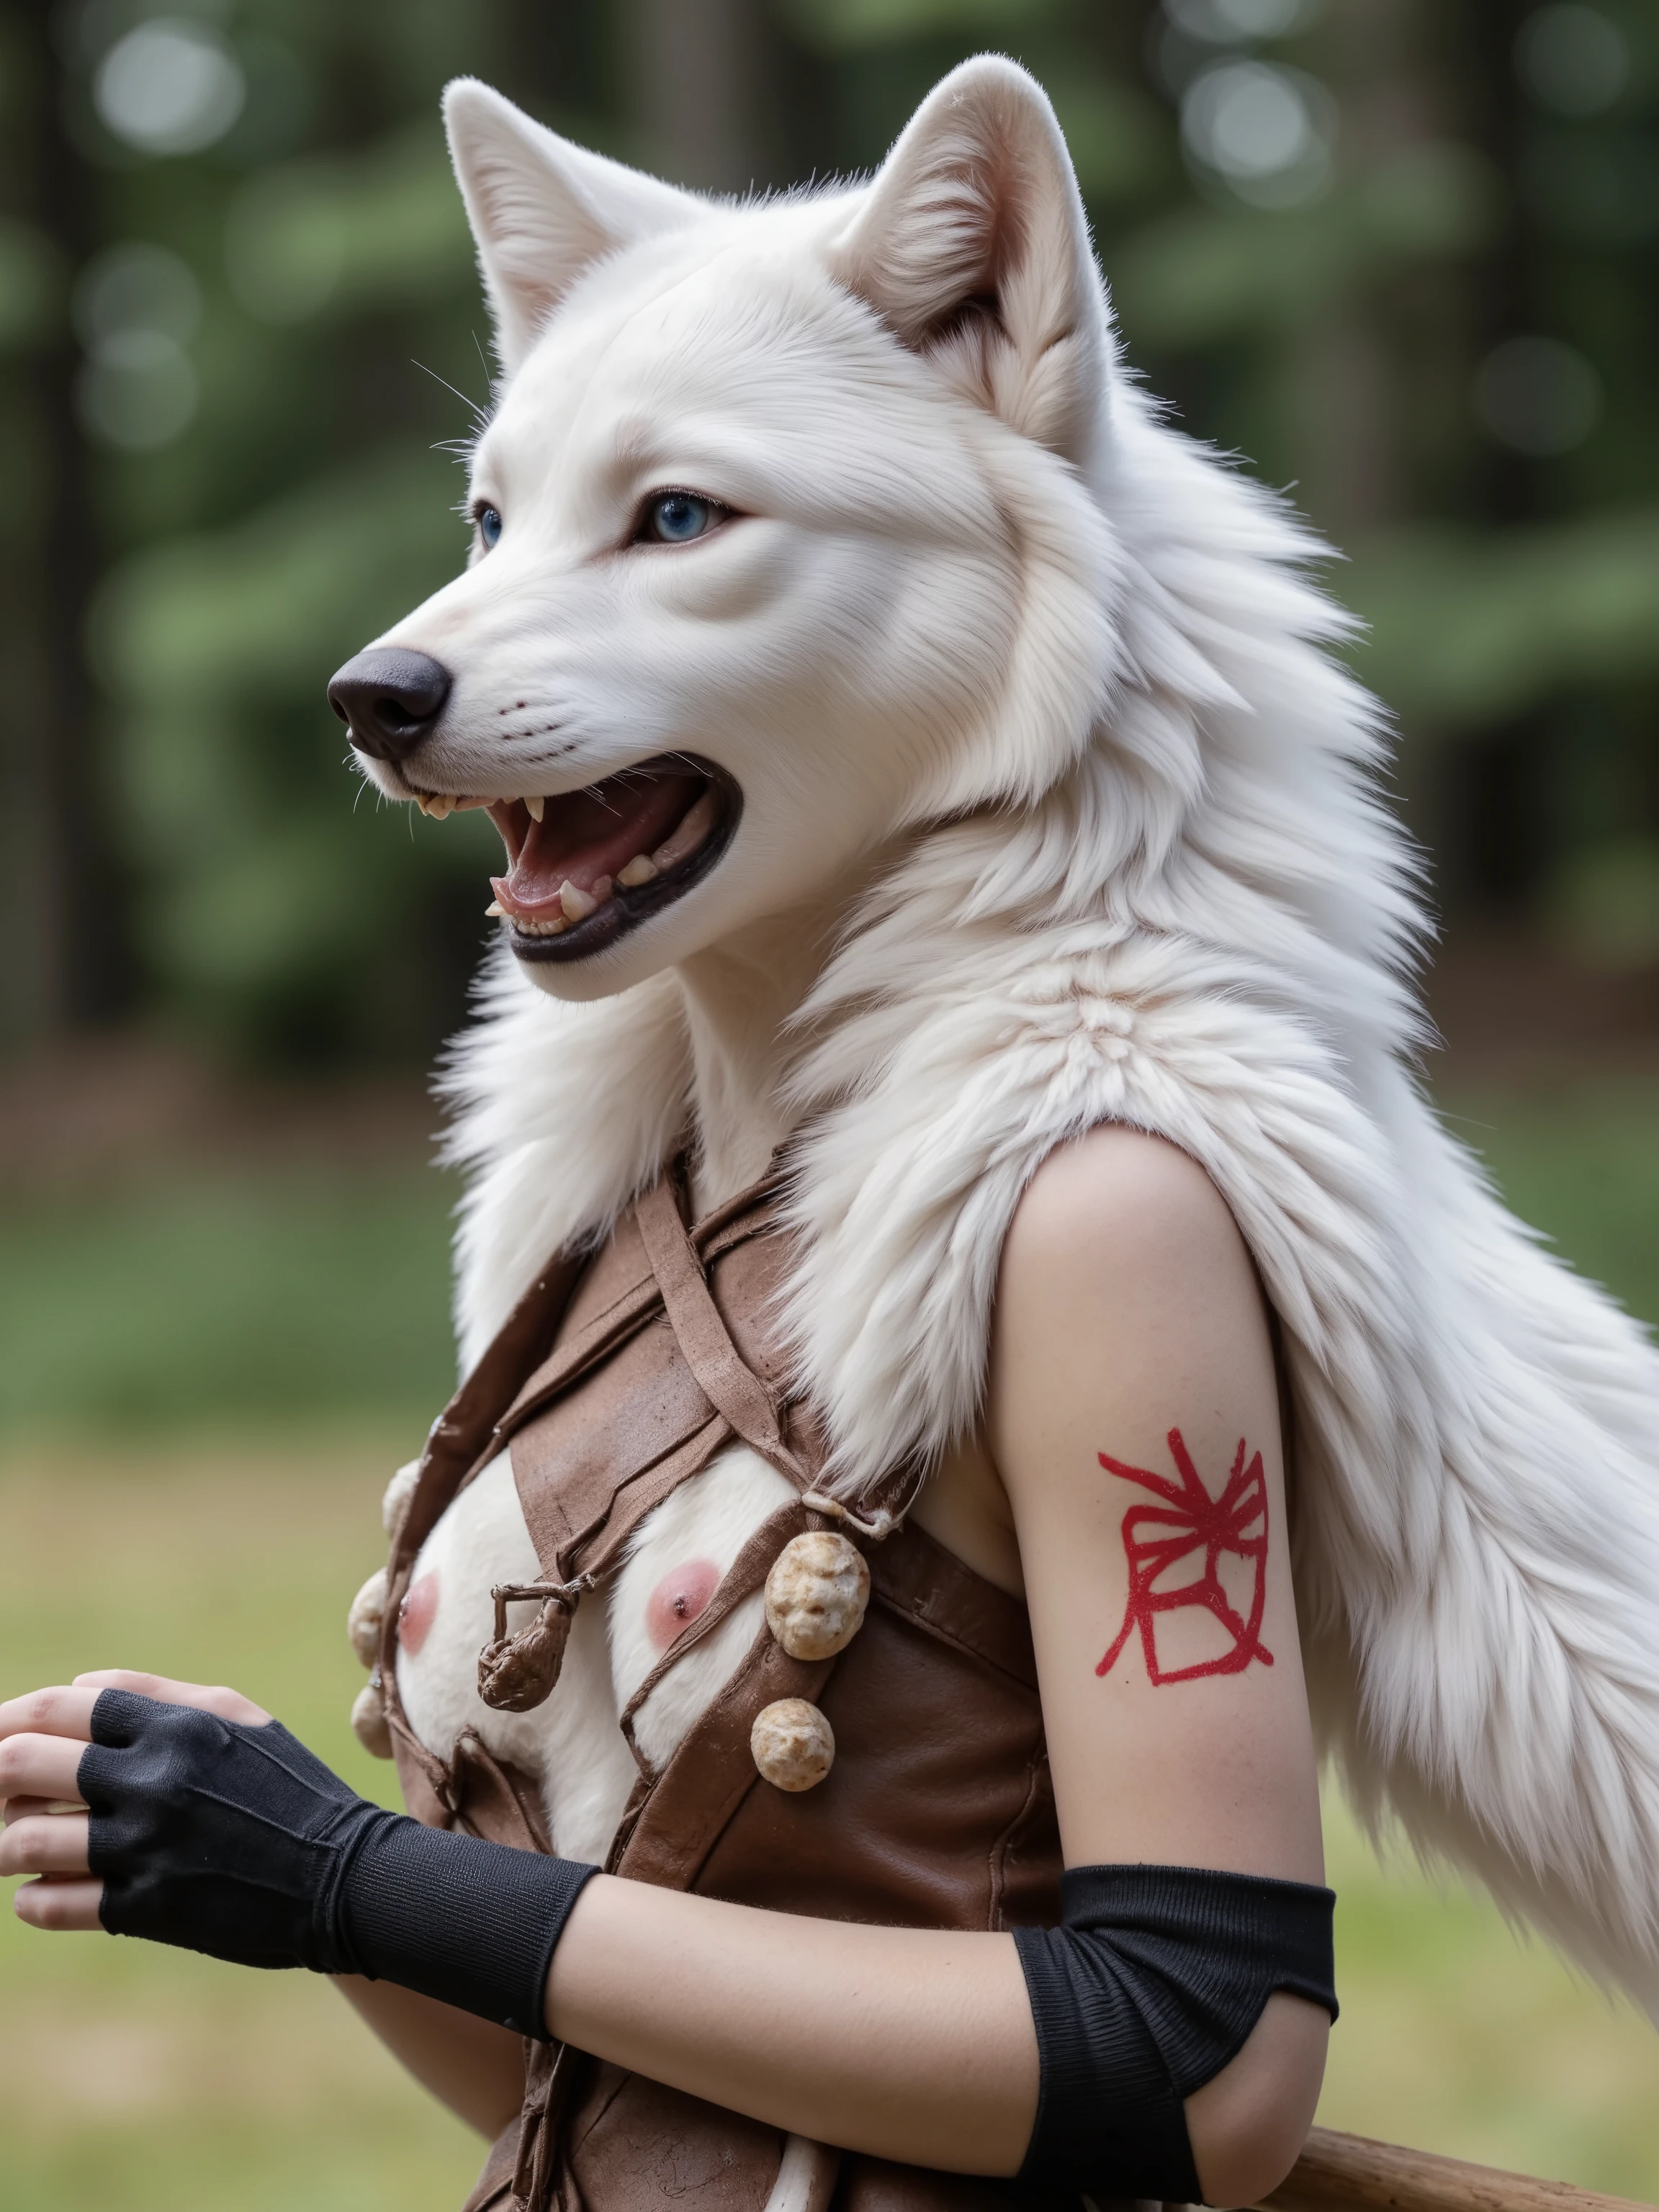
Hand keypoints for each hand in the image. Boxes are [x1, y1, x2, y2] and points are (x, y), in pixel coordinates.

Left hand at [1, 1672, 270, 1934]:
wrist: (343, 1874)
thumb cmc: (287, 1787)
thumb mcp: (238, 1719)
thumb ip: (157, 1694)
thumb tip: (76, 1687)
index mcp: (175, 1727)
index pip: (58, 1708)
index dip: (4, 1719)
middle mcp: (153, 1782)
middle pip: (22, 1764)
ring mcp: (146, 1849)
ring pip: (23, 1841)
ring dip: (2, 1843)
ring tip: (11, 1846)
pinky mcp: (147, 1910)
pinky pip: (51, 1905)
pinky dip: (30, 1899)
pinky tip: (38, 1892)